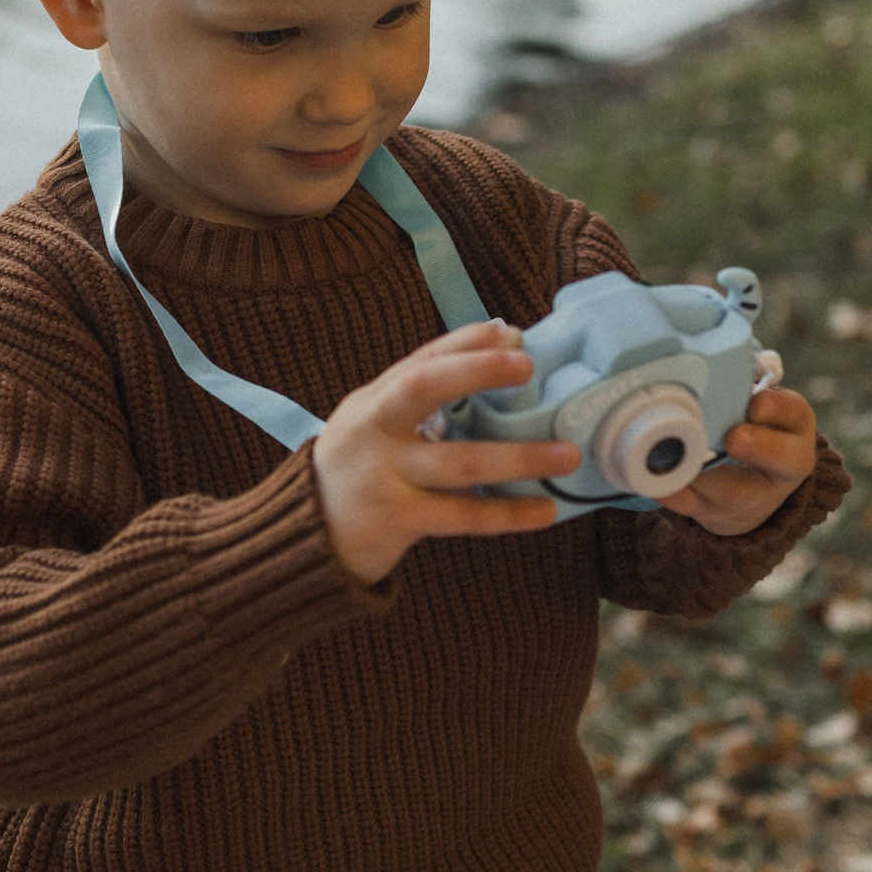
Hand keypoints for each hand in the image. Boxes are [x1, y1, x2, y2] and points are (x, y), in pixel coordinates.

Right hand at [313, 321, 584, 585]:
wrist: (303, 538)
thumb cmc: (354, 474)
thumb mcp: (371, 426)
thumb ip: (415, 400)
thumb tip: (493, 358)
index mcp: (372, 402)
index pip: (421, 359)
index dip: (466, 343)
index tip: (512, 333)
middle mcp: (374, 429)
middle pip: (425, 388)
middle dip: (477, 371)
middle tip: (529, 366)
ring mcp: (384, 476)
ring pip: (460, 462)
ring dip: (519, 456)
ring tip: (567, 454)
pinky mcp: (397, 520)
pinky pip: (463, 517)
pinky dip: (507, 513)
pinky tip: (544, 510)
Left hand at [658, 388, 817, 534]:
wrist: (756, 486)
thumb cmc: (752, 428)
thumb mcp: (762, 406)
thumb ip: (740, 389)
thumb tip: (704, 367)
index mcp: (794, 426)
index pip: (795, 412)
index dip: (776, 408)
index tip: (755, 403)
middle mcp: (784, 463)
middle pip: (785, 460)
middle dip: (760, 447)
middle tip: (734, 437)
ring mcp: (756, 496)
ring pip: (737, 493)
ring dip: (705, 477)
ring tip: (677, 457)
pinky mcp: (719, 514)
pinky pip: (694, 507)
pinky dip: (671, 493)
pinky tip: (653, 480)